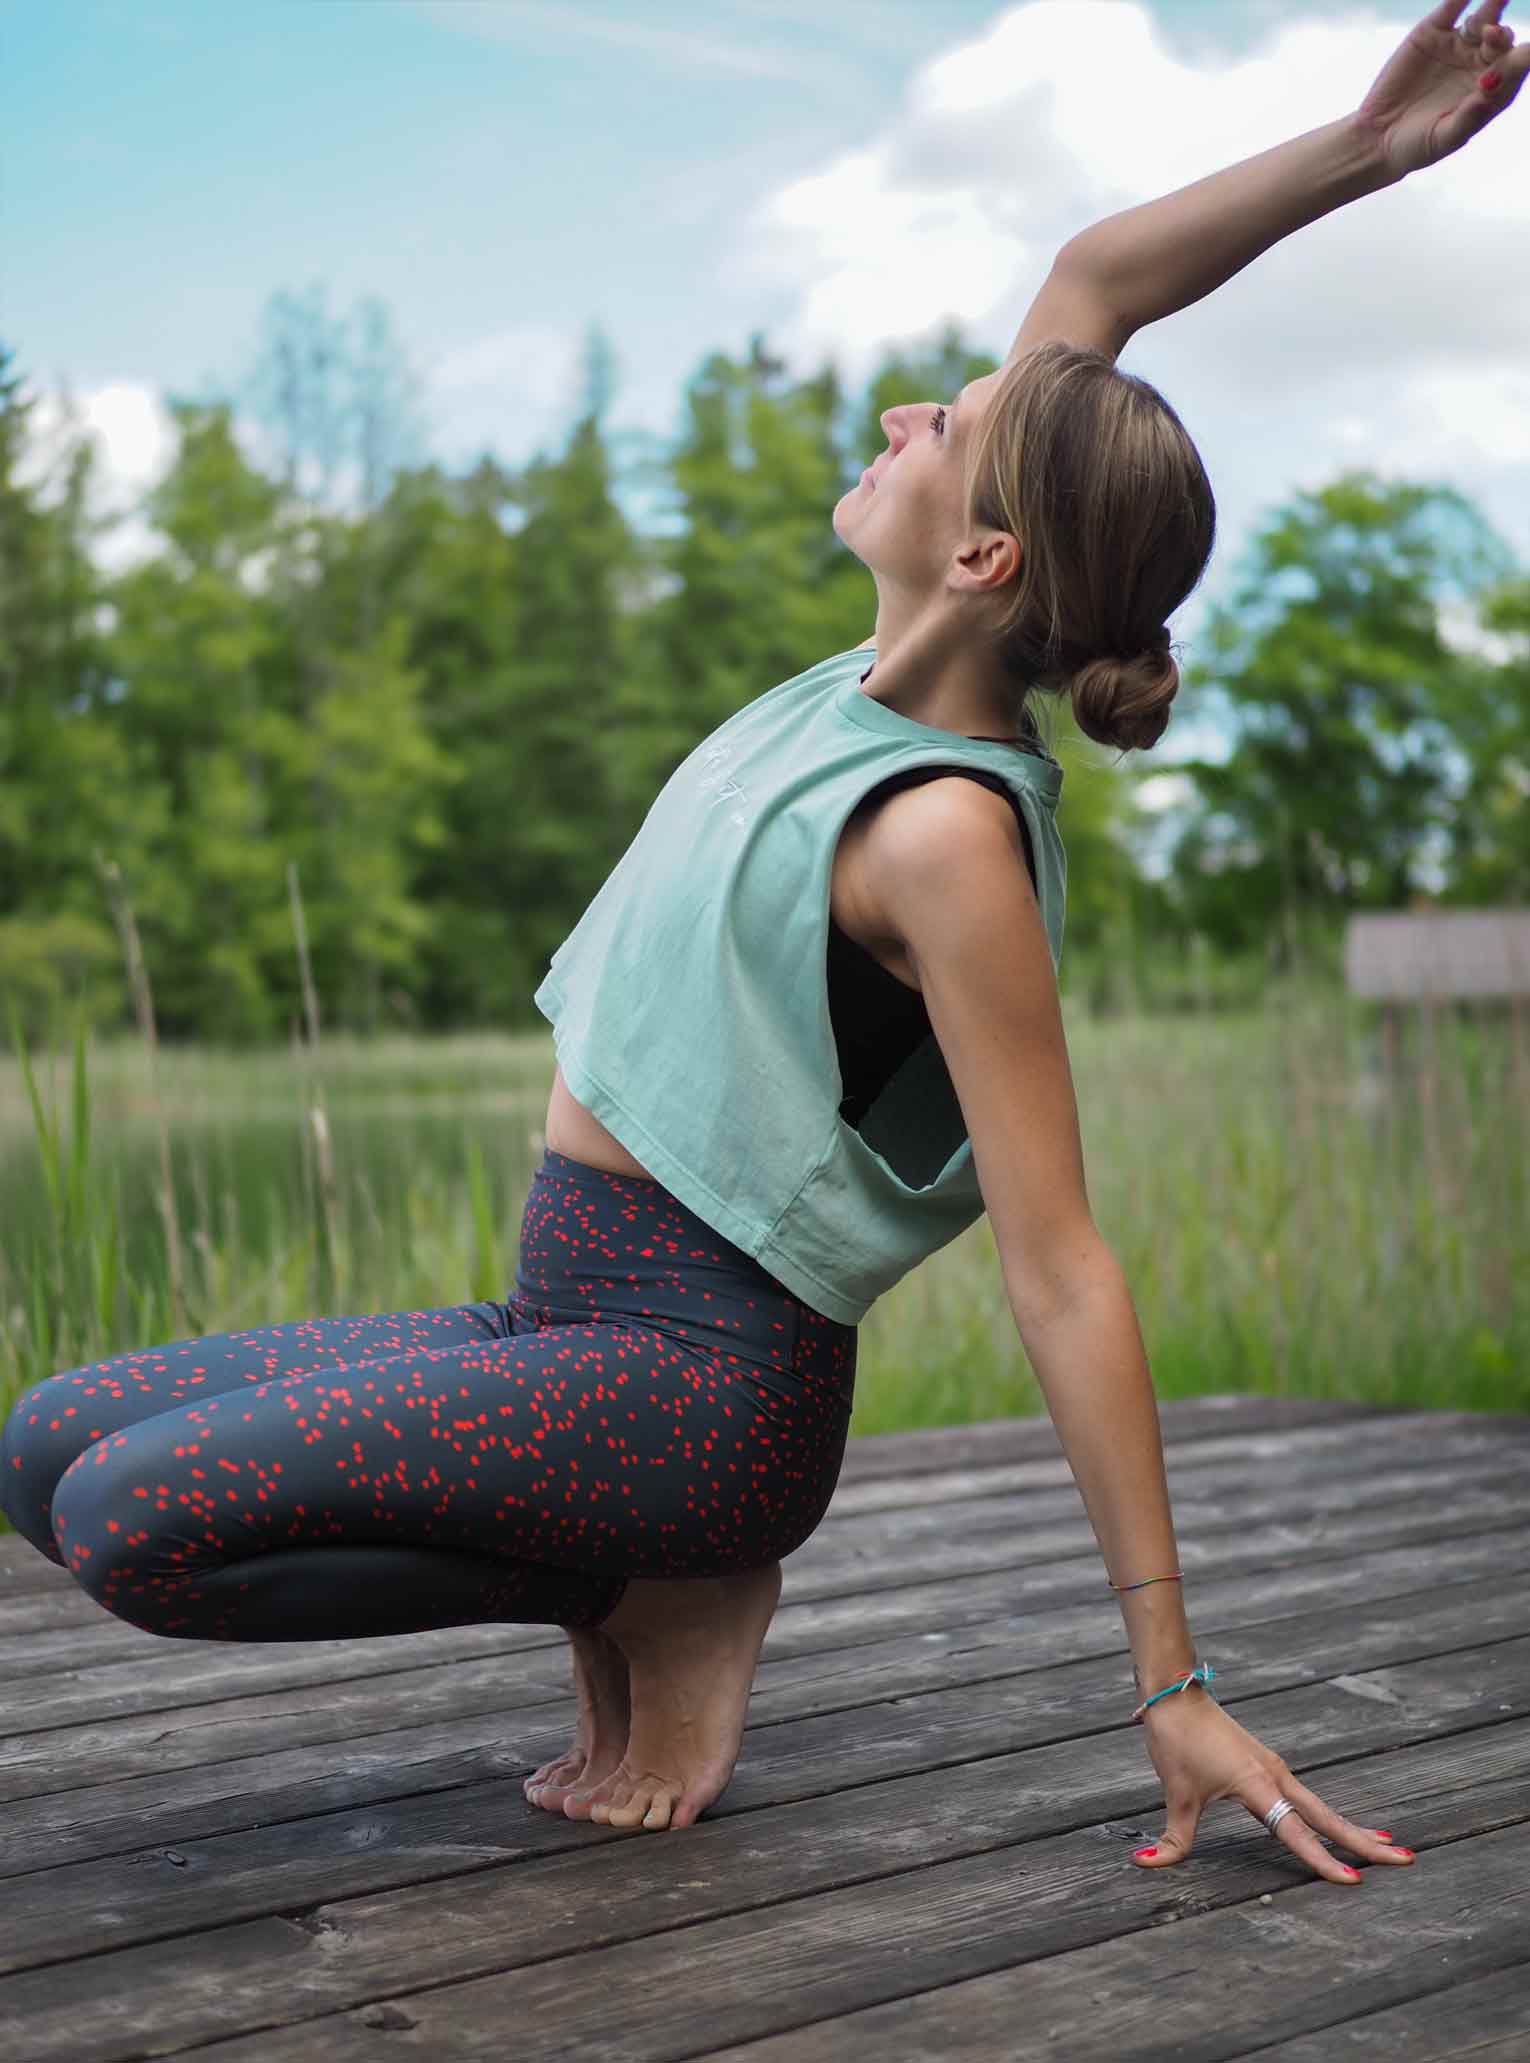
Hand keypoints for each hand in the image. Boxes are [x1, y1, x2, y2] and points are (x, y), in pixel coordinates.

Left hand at [1131, 1683, 1416, 1884]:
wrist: (1173, 1691)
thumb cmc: (1176, 1738)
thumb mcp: (1173, 1792)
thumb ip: (1171, 1838)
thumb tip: (1147, 1865)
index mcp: (1258, 1785)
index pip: (1297, 1832)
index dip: (1323, 1859)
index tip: (1354, 1880)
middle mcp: (1275, 1775)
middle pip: (1327, 1816)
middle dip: (1364, 1840)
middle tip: (1405, 1858)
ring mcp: (1273, 1768)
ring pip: (1320, 1806)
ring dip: (1350, 1826)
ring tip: (1385, 1845)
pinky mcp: (1265, 1764)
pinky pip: (1304, 1796)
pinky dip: (1325, 1813)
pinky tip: (1333, 1822)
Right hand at [1356, 0, 1526, 178]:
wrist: (1377, 137)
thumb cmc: (1417, 146)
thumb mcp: (1443, 139)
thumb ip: (1467, 118)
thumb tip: (1487, 95)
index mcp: (1493, 90)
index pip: (1514, 70)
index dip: (1520, 60)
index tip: (1524, 55)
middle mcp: (1481, 63)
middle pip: (1501, 42)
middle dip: (1501, 37)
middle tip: (1493, 36)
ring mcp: (1459, 44)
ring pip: (1483, 20)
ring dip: (1493, 7)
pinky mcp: (1433, 31)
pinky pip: (1451, 8)